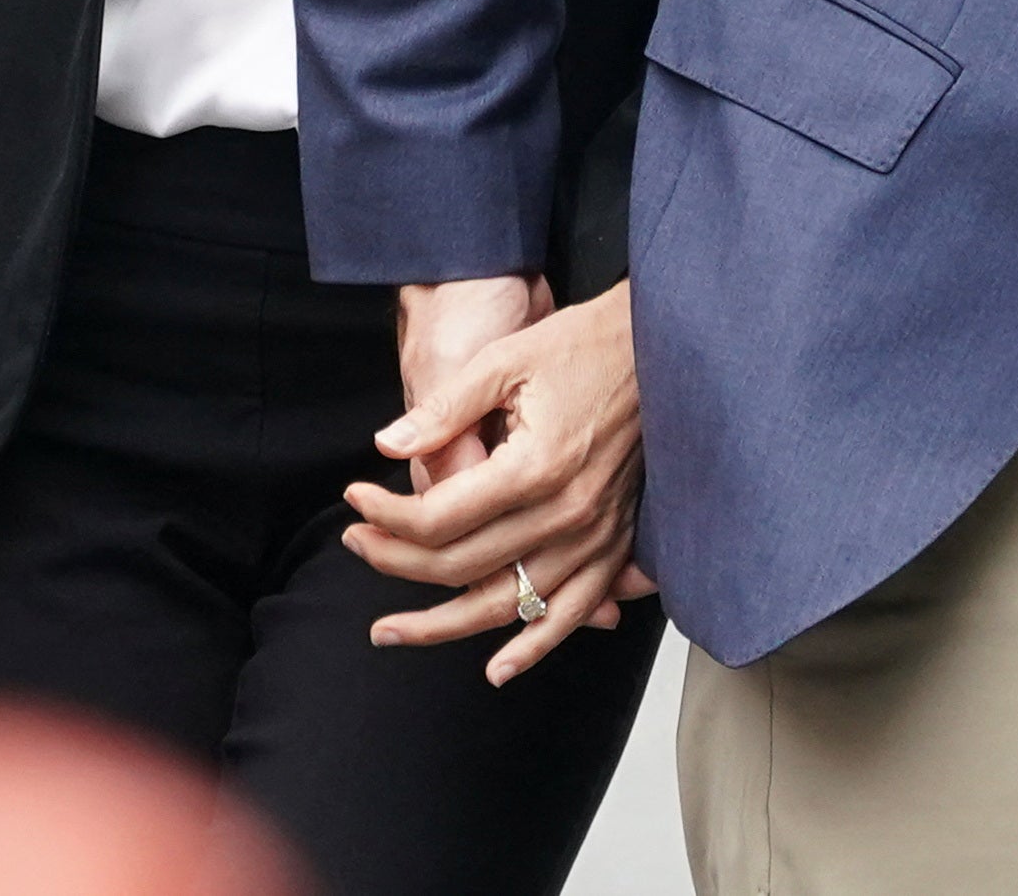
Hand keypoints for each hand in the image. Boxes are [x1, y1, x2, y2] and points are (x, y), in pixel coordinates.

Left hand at [348, 278, 657, 684]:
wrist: (662, 351)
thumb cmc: (583, 347)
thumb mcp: (505, 359)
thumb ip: (444, 408)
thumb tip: (387, 445)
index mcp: (535, 466)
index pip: (438, 518)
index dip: (385, 515)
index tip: (356, 499)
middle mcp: (567, 513)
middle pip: (462, 565)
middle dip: (395, 560)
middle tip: (355, 545)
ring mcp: (595, 537)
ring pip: (508, 604)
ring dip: (444, 626)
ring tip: (393, 630)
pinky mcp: (615, 544)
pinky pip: (574, 612)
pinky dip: (535, 646)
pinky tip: (498, 669)